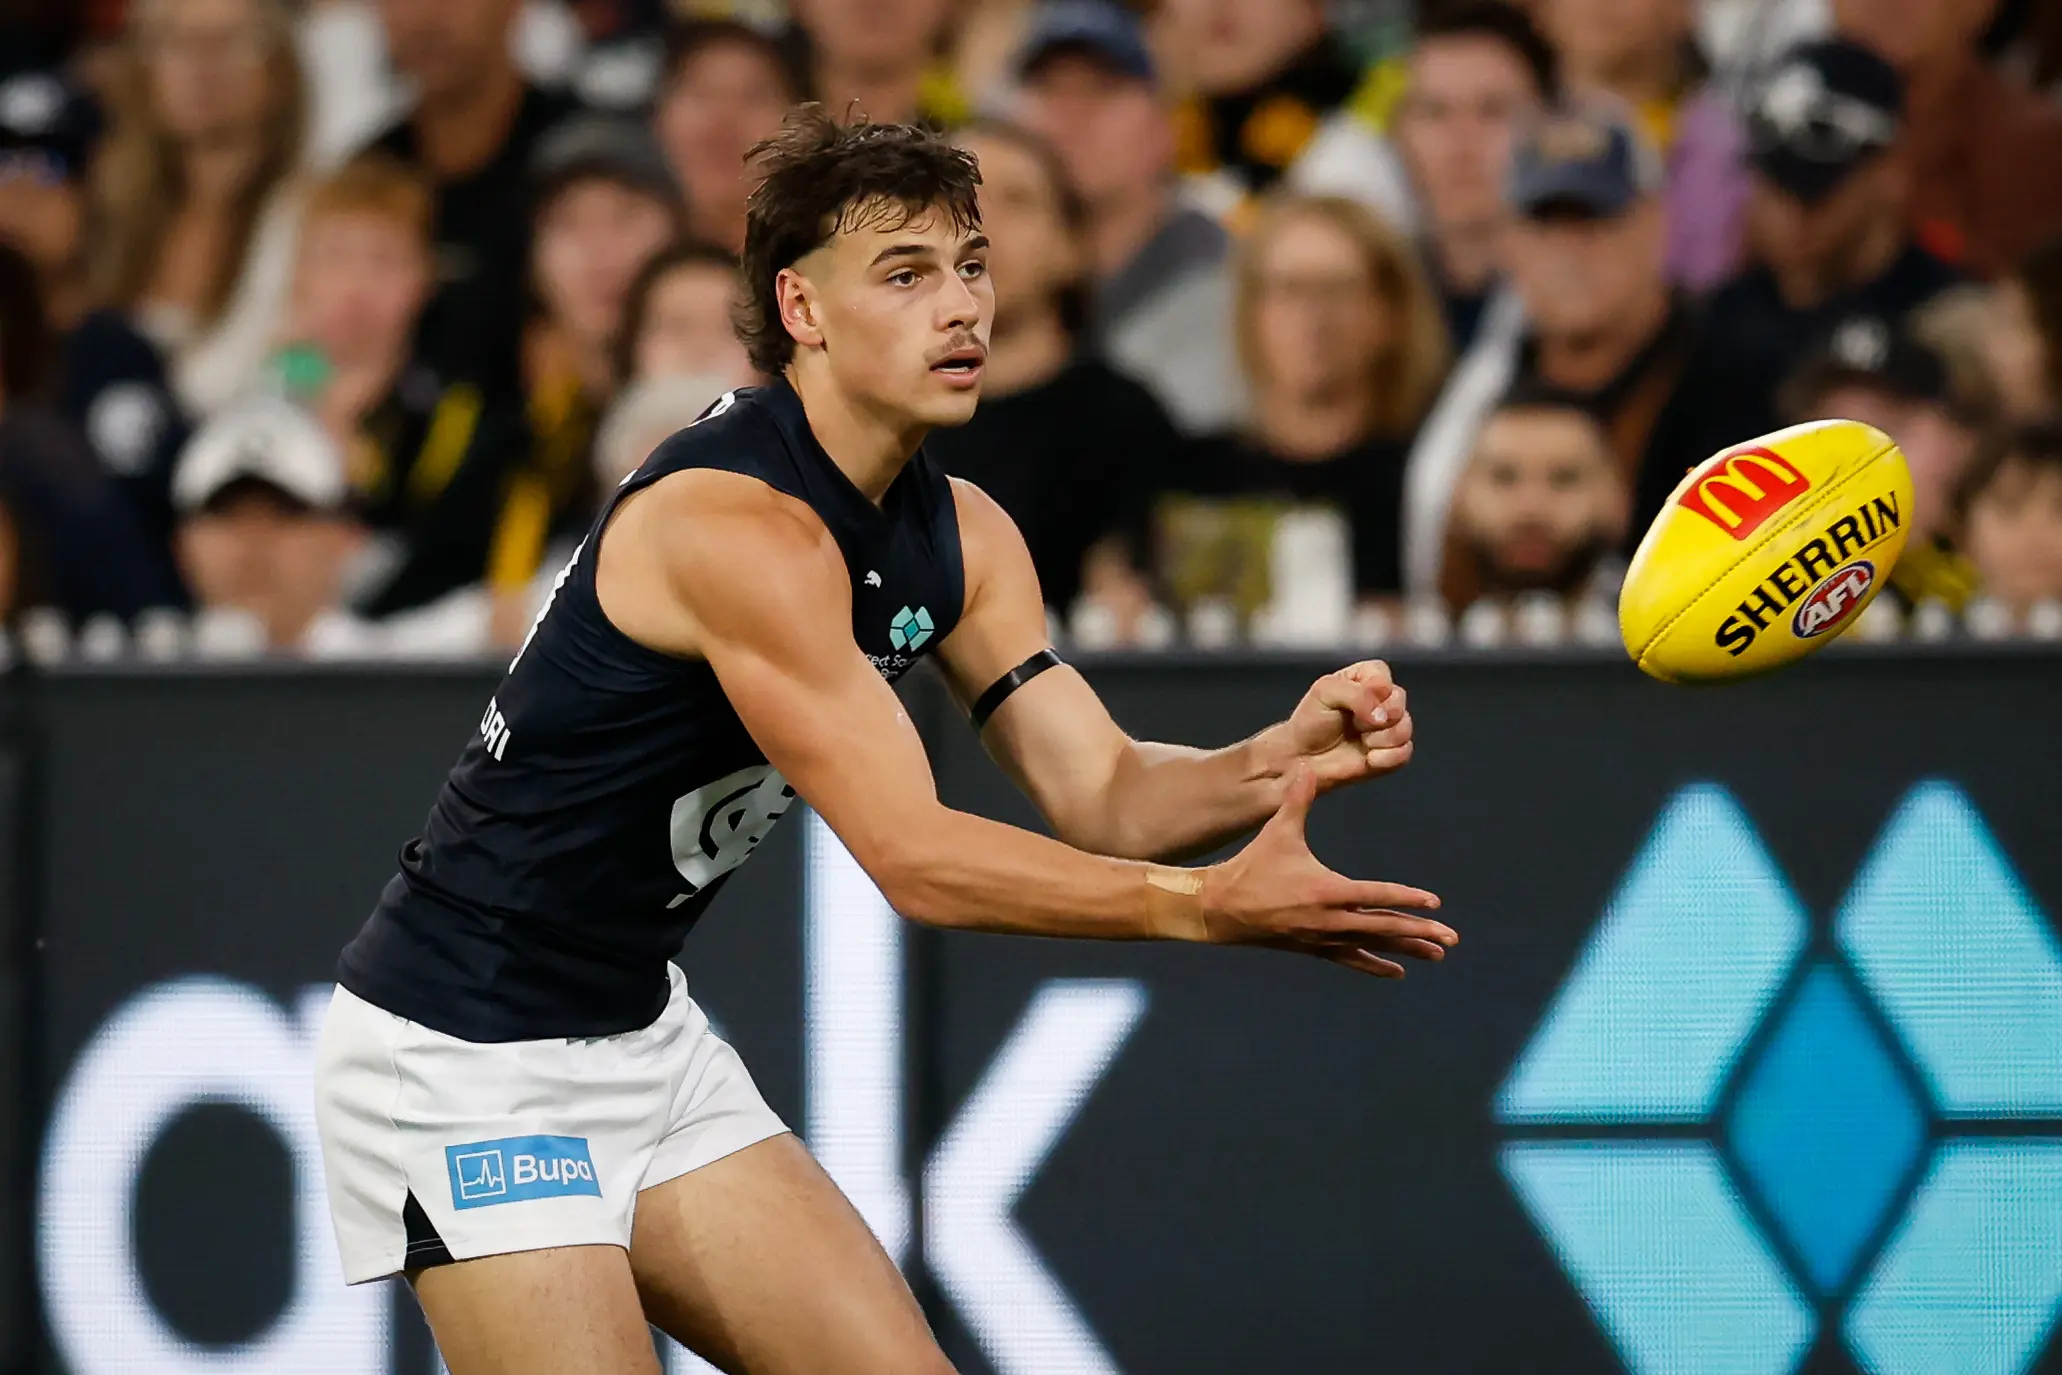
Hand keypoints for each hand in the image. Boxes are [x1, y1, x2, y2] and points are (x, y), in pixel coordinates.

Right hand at [1198, 765, 1452, 977]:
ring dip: (1406, 949)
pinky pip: (1352, 958)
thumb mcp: (1277, 832)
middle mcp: (1330, 919)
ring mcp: (1324, 937)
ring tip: (1436, 955)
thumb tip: (1308, 766)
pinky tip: (1398, 972)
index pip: (1375, 895)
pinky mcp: (1315, 948)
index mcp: (1326, 890)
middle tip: (1451, 938)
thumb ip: (1298, 800)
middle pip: (1383, 927)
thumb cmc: (1251, 867)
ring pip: (1373, 945)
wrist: (1221, 908)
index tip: (1434, 902)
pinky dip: (1375, 964)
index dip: (1406, 898)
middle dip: (1419, 932)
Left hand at [1277, 660, 1414, 790]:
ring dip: (1379, 738)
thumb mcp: (1325, 693)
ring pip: (1405, 727)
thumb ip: (1356, 694)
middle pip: (1399, 700)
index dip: (1372, 691)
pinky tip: (1368, 758)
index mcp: (1366, 677)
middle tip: (1355, 724)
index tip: (1352, 705)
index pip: (1383, 675)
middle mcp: (1382, 699)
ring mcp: (1389, 726)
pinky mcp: (1392, 752)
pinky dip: (1385, 757)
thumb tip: (1383, 715)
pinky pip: (1405, 752)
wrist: (1304, 759)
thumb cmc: (1311, 720)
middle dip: (1376, 716)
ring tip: (1360, 740)